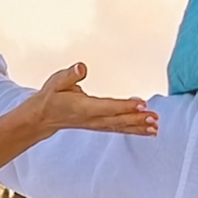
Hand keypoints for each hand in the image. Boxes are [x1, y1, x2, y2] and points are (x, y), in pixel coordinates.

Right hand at [0, 58, 159, 138]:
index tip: (141, 104)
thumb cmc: (51, 97)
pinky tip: (147, 131)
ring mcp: (96, 124)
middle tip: (154, 118)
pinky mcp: (100, 126)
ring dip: (138, 127)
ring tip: (155, 127)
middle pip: (117, 119)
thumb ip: (70, 75)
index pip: (107, 106)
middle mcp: (92, 118)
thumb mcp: (56, 82)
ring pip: (120, 126)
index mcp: (83, 107)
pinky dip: (134, 130)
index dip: (124, 106)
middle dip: (136, 119)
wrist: (42, 117)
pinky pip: (119, 129)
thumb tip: (82, 67)